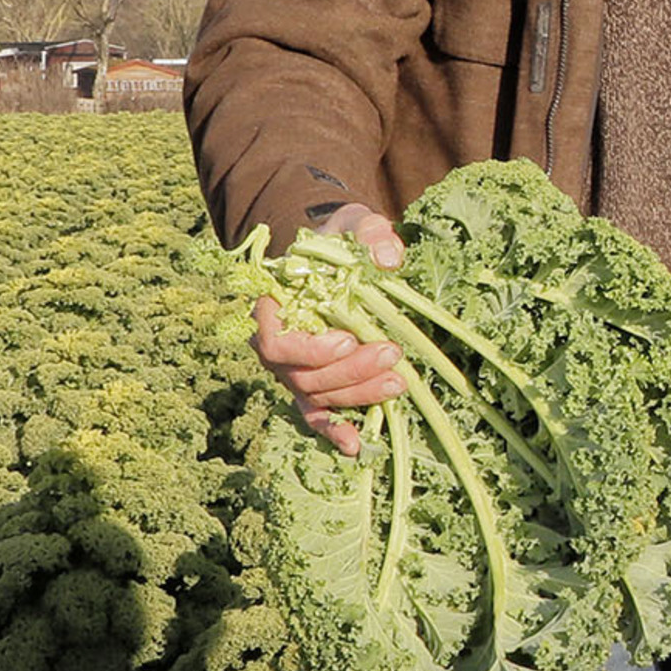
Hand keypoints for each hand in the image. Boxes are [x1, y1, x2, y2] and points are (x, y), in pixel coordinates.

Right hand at [252, 204, 406, 455]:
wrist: (332, 255)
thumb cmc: (337, 240)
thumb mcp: (353, 224)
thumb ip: (369, 234)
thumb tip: (388, 258)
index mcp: (271, 307)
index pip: (275, 342)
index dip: (309, 348)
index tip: (347, 339)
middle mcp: (274, 346)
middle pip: (302, 375)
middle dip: (349, 371)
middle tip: (391, 353)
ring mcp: (293, 370)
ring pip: (316, 396)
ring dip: (356, 394)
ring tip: (398, 381)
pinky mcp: (315, 385)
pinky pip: (318, 414)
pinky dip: (335, 431)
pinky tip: (356, 446)